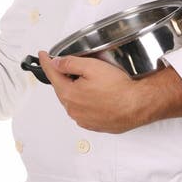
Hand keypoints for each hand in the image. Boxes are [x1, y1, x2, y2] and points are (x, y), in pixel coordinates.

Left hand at [37, 51, 181, 132]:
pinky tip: (96, 95)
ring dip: (75, 90)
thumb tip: (56, 63)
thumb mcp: (92, 66)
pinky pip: (84, 111)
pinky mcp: (94, 125)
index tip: (42, 56)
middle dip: (63, 77)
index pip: (52, 75)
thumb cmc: (119, 88)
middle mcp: (73, 110)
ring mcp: (84, 119)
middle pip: (62, 89)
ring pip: (73, 101)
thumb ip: (70, 63)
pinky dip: (85, 102)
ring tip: (89, 81)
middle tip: (66, 66)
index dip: (46, 63)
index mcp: (69, 94)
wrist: (138, 105)